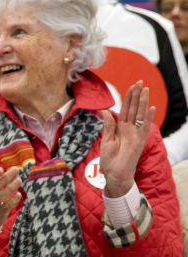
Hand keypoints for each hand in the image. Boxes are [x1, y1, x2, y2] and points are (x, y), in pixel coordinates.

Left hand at [100, 81, 152, 197]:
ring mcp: (135, 134)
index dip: (128, 98)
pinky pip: (144, 127)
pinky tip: (152, 107)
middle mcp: (129, 129)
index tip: (132, 86)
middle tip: (140, 81)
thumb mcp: (106, 140)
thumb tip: (105, 110)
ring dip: (143, 102)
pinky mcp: (139, 141)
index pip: (125, 109)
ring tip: (145, 89)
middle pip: (133, 109)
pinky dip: (148, 118)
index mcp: (120, 128)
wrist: (114, 175)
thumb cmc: (110, 160)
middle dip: (136, 95)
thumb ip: (108, 126)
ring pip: (140, 115)